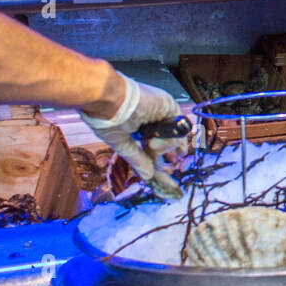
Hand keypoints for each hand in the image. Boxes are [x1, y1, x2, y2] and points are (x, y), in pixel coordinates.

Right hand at [81, 73, 191, 197]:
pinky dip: (168, 139)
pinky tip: (154, 140)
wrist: (109, 100)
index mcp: (138, 128)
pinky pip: (178, 129)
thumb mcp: (121, 144)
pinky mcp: (169, 106)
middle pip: (167, 146)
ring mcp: (161, 113)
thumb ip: (137, 159)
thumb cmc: (106, 117)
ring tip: (148, 143)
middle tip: (171, 185)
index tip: (167, 183)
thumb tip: (147, 175)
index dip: (159, 165)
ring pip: (173, 140)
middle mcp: (151, 121)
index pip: (154, 150)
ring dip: (162, 147)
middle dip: (169, 163)